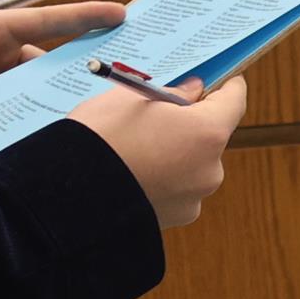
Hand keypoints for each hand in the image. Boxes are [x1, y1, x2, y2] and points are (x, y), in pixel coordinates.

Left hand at [0, 1, 127, 124]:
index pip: (49, 21)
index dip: (85, 18)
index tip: (120, 15)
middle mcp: (1, 51)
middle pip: (50, 59)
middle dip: (78, 70)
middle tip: (115, 80)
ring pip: (37, 87)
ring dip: (53, 101)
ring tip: (83, 116)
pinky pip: (19, 105)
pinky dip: (32, 116)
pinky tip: (48, 132)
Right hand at [66, 77, 248, 227]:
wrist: (65, 200)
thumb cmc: (98, 138)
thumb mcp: (130, 98)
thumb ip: (171, 93)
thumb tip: (191, 92)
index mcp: (206, 133)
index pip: (234, 100)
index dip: (225, 85)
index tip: (218, 78)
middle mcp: (210, 170)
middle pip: (210, 136)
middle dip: (190, 123)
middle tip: (159, 111)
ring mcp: (193, 200)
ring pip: (191, 164)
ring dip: (174, 153)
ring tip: (135, 145)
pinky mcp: (173, 221)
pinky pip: (174, 189)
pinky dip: (160, 179)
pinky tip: (131, 171)